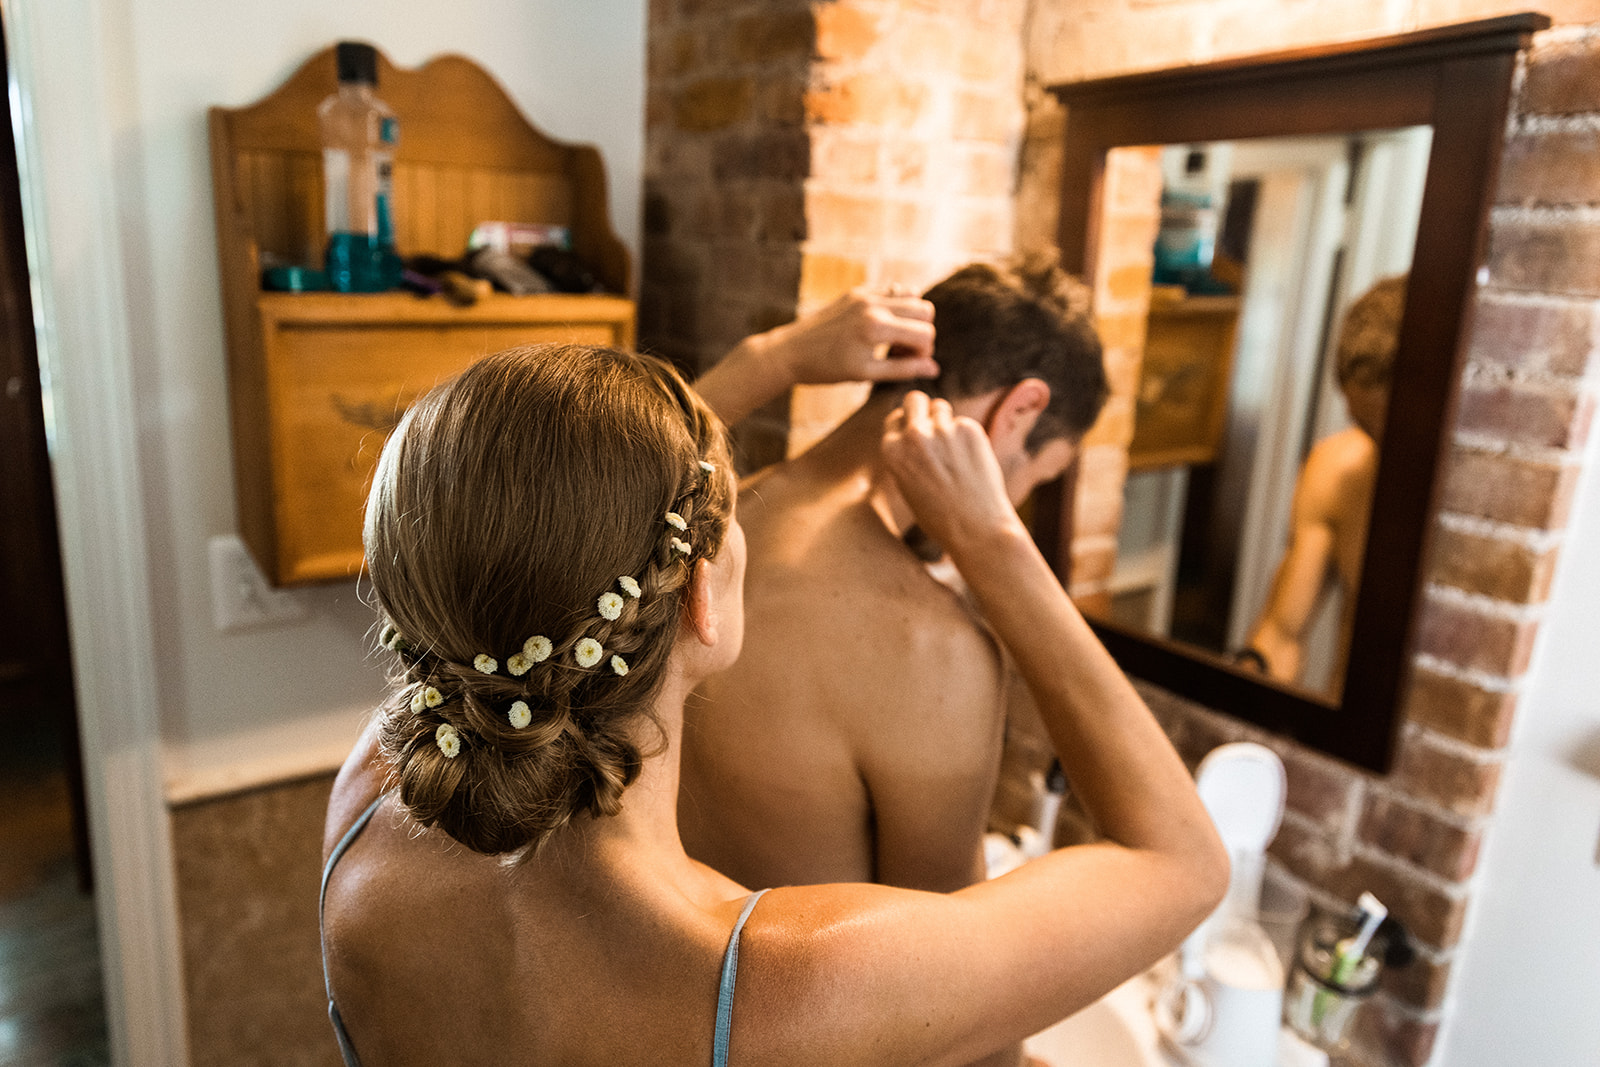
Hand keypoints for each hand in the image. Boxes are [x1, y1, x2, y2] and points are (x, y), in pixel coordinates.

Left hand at [767, 290, 936, 386]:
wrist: (790, 352)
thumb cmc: (826, 369)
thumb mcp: (866, 374)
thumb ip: (903, 369)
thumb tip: (934, 368)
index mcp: (876, 328)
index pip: (925, 333)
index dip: (925, 352)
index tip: (911, 363)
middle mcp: (874, 305)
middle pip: (925, 309)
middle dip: (923, 332)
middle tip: (905, 351)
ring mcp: (865, 294)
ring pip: (912, 295)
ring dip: (912, 316)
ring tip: (895, 338)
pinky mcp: (857, 291)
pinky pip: (892, 290)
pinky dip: (897, 305)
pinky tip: (884, 326)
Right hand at [881, 391, 1024, 555]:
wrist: (975, 529)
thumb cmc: (940, 516)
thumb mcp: (907, 485)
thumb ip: (907, 455)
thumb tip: (913, 431)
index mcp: (892, 450)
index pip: (895, 418)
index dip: (907, 426)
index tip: (918, 437)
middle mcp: (913, 435)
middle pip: (914, 399)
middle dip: (923, 408)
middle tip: (935, 427)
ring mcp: (942, 429)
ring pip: (942, 408)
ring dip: (947, 422)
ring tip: (956, 454)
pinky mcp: (969, 428)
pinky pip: (964, 423)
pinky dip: (968, 437)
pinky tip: (973, 462)